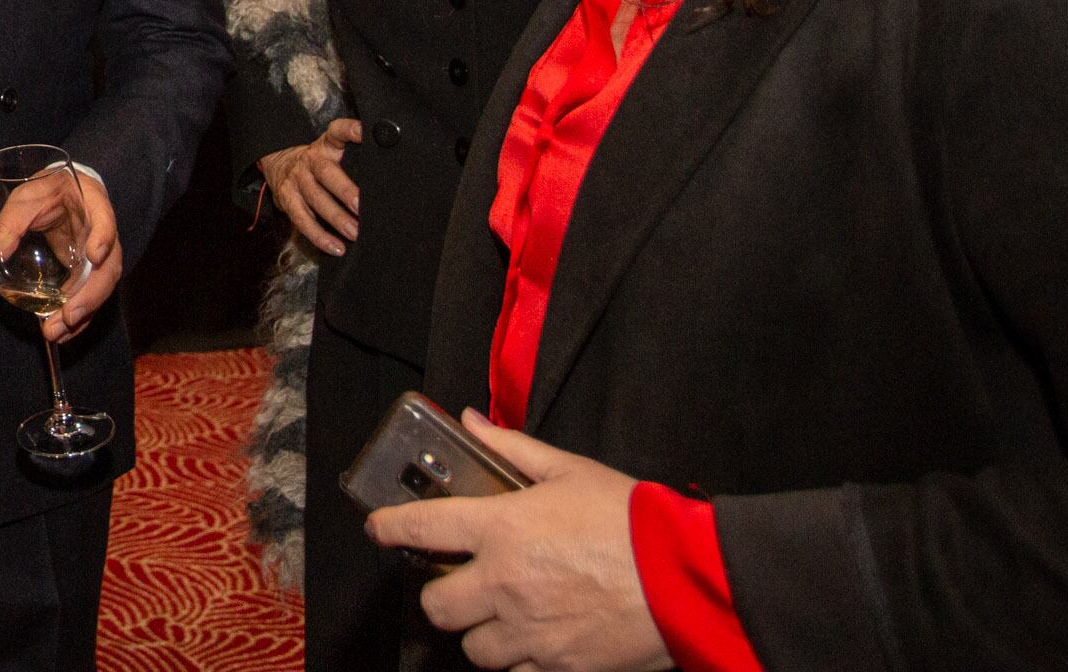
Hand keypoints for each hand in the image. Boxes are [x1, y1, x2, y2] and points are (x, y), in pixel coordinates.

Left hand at [0, 163, 122, 342]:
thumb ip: (9, 224)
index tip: (93, 256)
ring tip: (55, 333)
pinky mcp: (90, 273)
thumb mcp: (24, 200)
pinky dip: (77, 317)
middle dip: (90, 295)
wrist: (61, 193)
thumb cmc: (45, 192)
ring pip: (101, 287)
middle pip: (108, 267)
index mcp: (92, 204)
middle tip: (68, 316)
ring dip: (82, 313)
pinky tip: (60, 333)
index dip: (103, 238)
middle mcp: (103, 234)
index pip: (104, 220)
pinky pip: (89, 296)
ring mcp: (101, 256)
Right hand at [259, 118, 363, 256]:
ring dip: (336, 218)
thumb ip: (352, 157)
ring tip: (354, 233)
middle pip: (326, 173)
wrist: (277, 163)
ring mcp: (297, 180)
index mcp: (325, 145)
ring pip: (315, 199)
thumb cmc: (316, 163)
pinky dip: (319, 236)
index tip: (365, 132)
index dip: (350, 130)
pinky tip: (336, 247)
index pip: (337, 132)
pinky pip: (302, 220)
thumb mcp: (331, 150)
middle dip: (345, 191)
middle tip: (362, 207)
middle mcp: (310, 160)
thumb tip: (386, 179)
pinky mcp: (287, 200)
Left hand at [366, 413, 670, 671]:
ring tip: (500, 615)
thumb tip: (470, 421)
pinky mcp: (559, 666)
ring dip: (480, 632)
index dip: (388, 527)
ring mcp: (530, 631)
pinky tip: (534, 641)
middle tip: (459, 581)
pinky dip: (518, 661)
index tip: (379, 529)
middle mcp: (504, 584)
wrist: (687, 578)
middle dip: (442, 593)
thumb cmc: (632, 520)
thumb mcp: (570, 470)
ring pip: (473, 647)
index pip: (420, 528)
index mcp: (501, 529)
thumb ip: (512, 449)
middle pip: (436, 605)